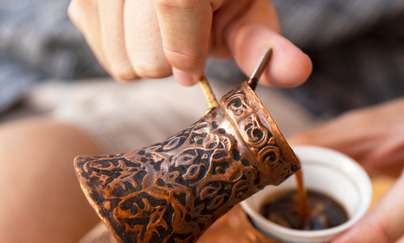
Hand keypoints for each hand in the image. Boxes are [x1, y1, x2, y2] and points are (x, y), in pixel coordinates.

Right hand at [68, 0, 310, 85]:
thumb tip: (298, 70)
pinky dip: (126, 50)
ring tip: (167, 29)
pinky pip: (101, 50)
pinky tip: (143, 28)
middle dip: (174, 60)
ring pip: (120, 58)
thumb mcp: (250, 13)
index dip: (188, 50)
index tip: (198, 65)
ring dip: (150, 58)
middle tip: (187, 36)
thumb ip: (267, 46)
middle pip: (144, 52)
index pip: (173, 6)